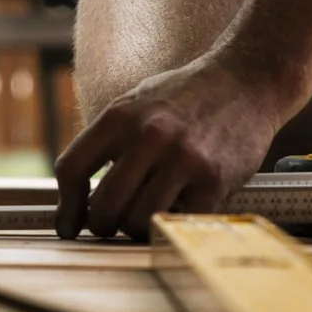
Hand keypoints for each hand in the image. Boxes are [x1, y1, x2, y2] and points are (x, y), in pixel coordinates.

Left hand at [55, 53, 286, 242]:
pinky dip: (173, 225)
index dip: (65, 205)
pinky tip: (176, 213)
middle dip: (102, 226)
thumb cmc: (187, 96)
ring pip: (138, 221)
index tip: (67, 224)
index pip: (72, 169)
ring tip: (144, 219)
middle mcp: (147, 136)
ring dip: (137, 230)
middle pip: (103, 207)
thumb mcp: (136, 104)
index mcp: (119, 116)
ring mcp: (182, 158)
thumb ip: (109, 141)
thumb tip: (76, 191)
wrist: (246, 80)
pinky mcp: (213, 178)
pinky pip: (179, 222)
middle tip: (111, 227)